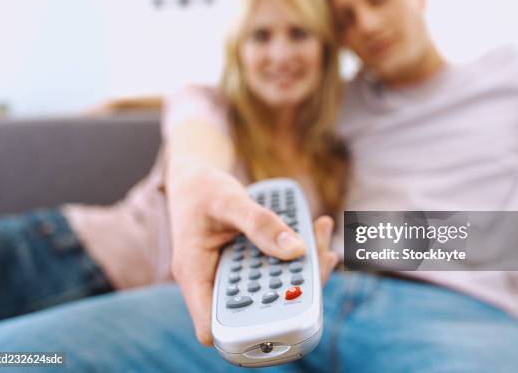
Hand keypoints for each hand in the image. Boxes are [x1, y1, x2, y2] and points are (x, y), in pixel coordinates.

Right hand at [168, 168, 338, 345]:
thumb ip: (258, 224)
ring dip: (303, 269)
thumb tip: (296, 250)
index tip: (281, 311)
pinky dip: (297, 254)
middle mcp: (215, 283)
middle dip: (293, 291)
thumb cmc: (201, 191)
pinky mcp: (249, 266)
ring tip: (322, 235)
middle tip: (321, 259)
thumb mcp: (227, 200)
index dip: (244, 334)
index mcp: (195, 275)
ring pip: (273, 289)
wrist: (194, 182)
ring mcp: (234, 277)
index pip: (212, 327)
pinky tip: (316, 230)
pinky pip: (276, 269)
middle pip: (255, 310)